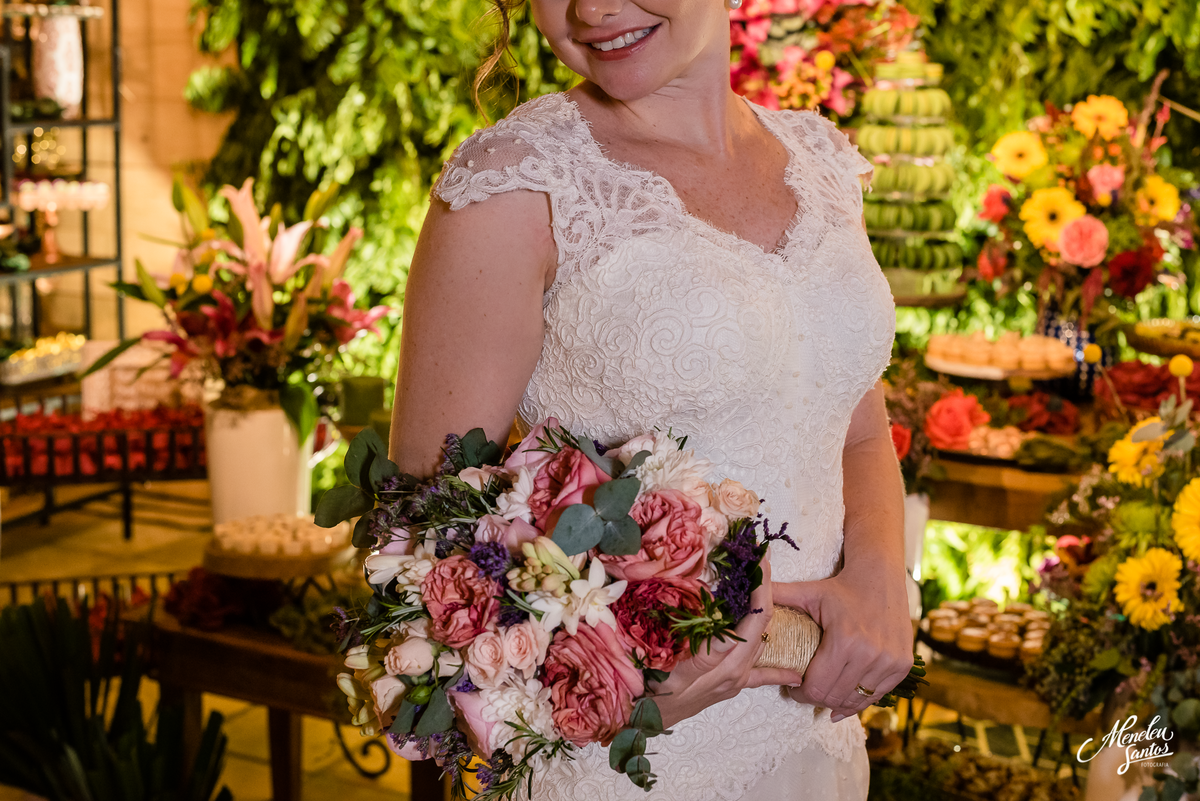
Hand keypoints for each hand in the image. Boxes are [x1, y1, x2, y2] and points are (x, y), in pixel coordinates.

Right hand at [648, 555, 805, 728]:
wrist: (639, 720)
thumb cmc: (651, 693)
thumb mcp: (674, 672)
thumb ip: (705, 657)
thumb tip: (733, 635)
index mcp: (727, 663)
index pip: (757, 619)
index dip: (762, 587)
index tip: (763, 559)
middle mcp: (736, 671)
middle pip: (763, 625)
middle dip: (766, 591)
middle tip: (762, 560)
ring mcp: (734, 679)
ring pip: (760, 641)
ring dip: (765, 612)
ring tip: (763, 583)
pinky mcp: (728, 685)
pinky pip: (759, 676)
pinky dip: (777, 671)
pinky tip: (795, 676)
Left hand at [773, 564, 912, 721]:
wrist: (880, 577)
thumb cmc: (839, 587)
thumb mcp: (807, 592)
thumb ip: (776, 597)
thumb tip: (746, 592)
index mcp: (844, 640)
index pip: (816, 687)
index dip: (799, 693)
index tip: (792, 687)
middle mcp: (871, 654)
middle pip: (834, 697)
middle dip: (816, 698)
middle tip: (806, 690)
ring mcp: (890, 662)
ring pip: (856, 700)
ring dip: (838, 700)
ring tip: (826, 689)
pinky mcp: (902, 666)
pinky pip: (877, 695)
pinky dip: (859, 699)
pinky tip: (846, 696)